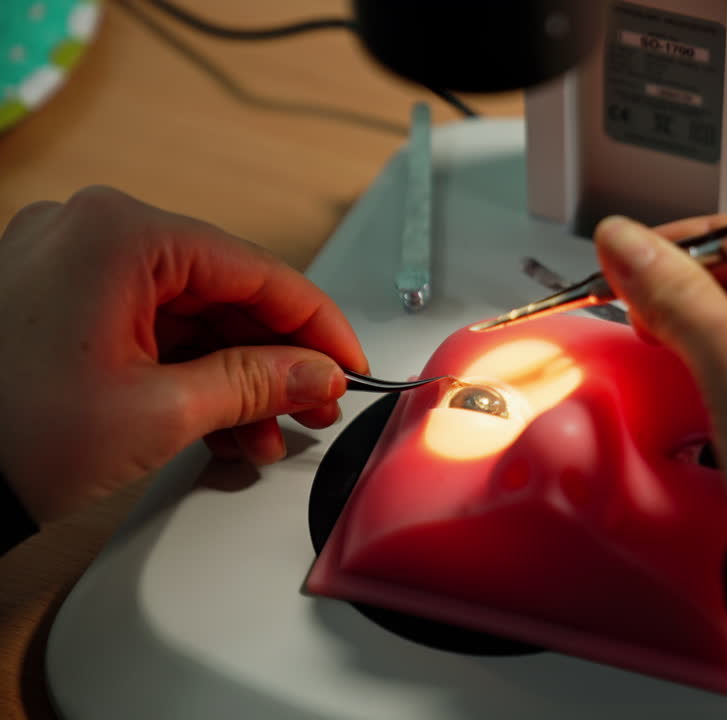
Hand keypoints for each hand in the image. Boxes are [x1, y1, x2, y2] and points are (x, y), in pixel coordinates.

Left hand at [0, 187, 367, 522]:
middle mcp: (94, 231)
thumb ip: (257, 383)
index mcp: (120, 235)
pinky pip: (150, 326)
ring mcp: (71, 262)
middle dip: (274, 360)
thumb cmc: (11, 434)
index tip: (350, 363)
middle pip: (225, 292)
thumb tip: (319, 373)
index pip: (256, 270)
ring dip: (234, 376)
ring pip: (191, 315)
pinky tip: (220, 423)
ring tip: (264, 433)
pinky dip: (188, 373)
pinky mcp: (57, 296)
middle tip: (314, 406)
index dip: (317, 324)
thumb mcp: (161, 412)